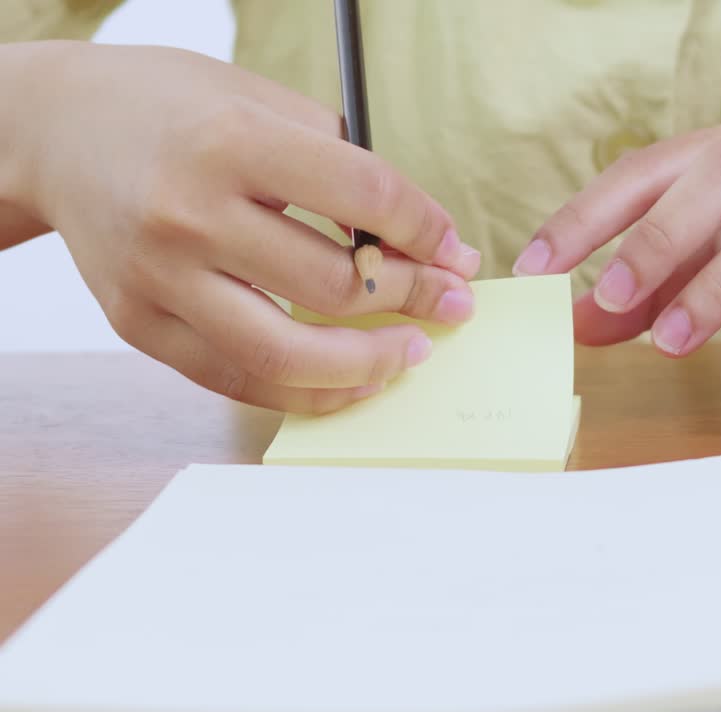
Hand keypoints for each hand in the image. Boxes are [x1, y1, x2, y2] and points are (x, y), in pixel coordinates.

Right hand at [13, 42, 480, 410]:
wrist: (55, 132)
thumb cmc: (172, 110)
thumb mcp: (260, 99)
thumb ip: (345, 163)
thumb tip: (428, 239)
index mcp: (232, 143)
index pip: (364, 198)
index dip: (426, 230)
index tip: (452, 249)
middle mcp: (190, 214)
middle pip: (334, 285)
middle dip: (413, 298)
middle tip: (450, 302)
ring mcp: (159, 277)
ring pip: (286, 354)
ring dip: (369, 365)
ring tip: (410, 354)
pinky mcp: (138, 324)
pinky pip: (236, 378)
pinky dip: (305, 390)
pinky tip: (349, 378)